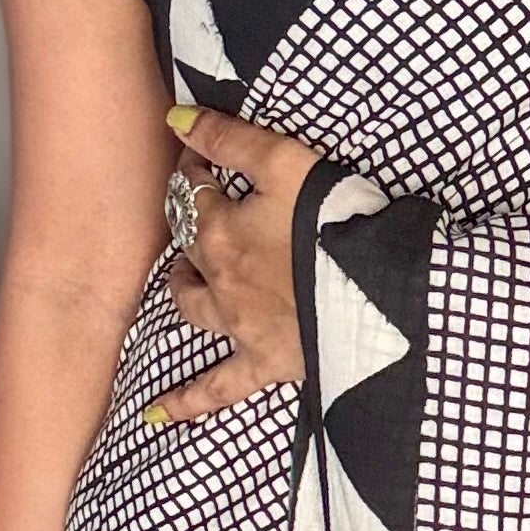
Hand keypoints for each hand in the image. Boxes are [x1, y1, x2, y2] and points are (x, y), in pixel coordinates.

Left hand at [150, 106, 322, 422]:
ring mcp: (238, 325)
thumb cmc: (335, 225)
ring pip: (192, 308)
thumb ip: (232, 137)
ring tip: (183, 283)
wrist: (374, 294)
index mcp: (222, 228)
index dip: (197, 167)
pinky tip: (155, 414)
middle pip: (189, 247)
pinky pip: (217, 388)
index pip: (194, 190)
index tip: (207, 156)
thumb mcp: (288, 163)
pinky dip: (186, 401)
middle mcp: (219, 279)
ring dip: (183, 291)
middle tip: (206, 210)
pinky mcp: (262, 363)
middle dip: (192, 223)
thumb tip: (176, 115)